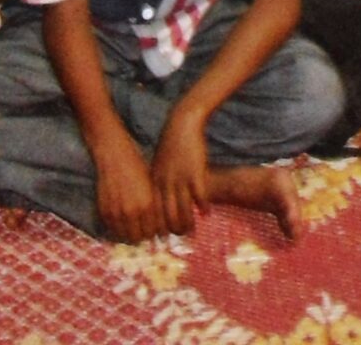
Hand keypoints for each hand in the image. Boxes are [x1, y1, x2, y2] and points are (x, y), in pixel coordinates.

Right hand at [92, 135, 164, 243]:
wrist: (114, 154)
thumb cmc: (136, 166)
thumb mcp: (150, 186)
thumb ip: (154, 207)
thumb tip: (158, 228)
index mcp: (148, 204)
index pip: (152, 233)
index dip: (153, 234)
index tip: (152, 231)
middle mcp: (132, 211)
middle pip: (138, 239)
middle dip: (141, 237)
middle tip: (141, 231)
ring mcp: (116, 212)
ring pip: (123, 238)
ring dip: (128, 235)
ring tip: (131, 228)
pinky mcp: (104, 211)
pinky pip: (111, 230)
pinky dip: (116, 229)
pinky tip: (120, 222)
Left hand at [149, 108, 210, 235]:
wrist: (182, 123)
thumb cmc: (171, 143)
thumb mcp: (159, 163)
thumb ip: (158, 181)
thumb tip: (159, 199)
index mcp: (154, 181)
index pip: (153, 212)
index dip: (157, 227)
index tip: (161, 238)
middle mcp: (164, 184)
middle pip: (167, 216)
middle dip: (173, 230)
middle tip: (180, 238)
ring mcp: (180, 179)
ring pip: (183, 211)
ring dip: (188, 224)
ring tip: (193, 231)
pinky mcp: (195, 173)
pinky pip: (199, 197)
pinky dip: (203, 207)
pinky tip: (206, 213)